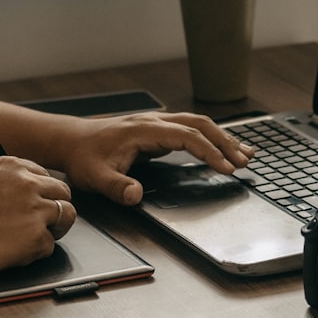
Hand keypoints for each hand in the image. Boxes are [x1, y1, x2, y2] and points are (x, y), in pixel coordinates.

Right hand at [0, 157, 74, 277]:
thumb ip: (6, 178)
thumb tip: (30, 183)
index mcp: (13, 166)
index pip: (46, 175)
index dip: (44, 192)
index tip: (37, 203)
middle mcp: (28, 183)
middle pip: (63, 192)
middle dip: (56, 207)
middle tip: (44, 222)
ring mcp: (35, 209)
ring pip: (67, 216)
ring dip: (55, 228)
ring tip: (35, 237)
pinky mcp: (36, 236)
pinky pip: (50, 244)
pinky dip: (36, 251)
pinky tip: (15, 252)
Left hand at [54, 112, 254, 204]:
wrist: (71, 141)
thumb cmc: (83, 158)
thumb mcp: (95, 177)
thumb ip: (116, 187)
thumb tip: (136, 196)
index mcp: (144, 130)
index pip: (187, 136)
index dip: (209, 151)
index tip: (226, 167)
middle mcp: (155, 121)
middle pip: (200, 125)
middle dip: (225, 142)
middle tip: (245, 161)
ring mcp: (158, 123)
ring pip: (199, 124)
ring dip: (223, 138)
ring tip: (246, 154)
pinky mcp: (159, 130)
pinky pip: (192, 130)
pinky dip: (212, 138)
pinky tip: (223, 148)